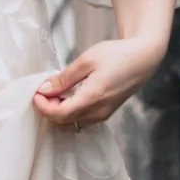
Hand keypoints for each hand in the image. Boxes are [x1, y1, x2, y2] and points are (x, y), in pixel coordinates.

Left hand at [32, 33, 166, 126]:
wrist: (143, 59)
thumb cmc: (116, 55)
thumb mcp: (86, 60)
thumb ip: (64, 78)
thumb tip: (44, 89)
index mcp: (92, 98)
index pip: (59, 115)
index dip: (43, 107)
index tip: (36, 93)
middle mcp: (98, 112)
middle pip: (63, 122)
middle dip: (48, 109)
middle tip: (44, 90)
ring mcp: (103, 115)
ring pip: (72, 123)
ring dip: (58, 111)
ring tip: (56, 91)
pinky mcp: (106, 114)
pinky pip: (81, 120)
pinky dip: (70, 111)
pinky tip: (69, 95)